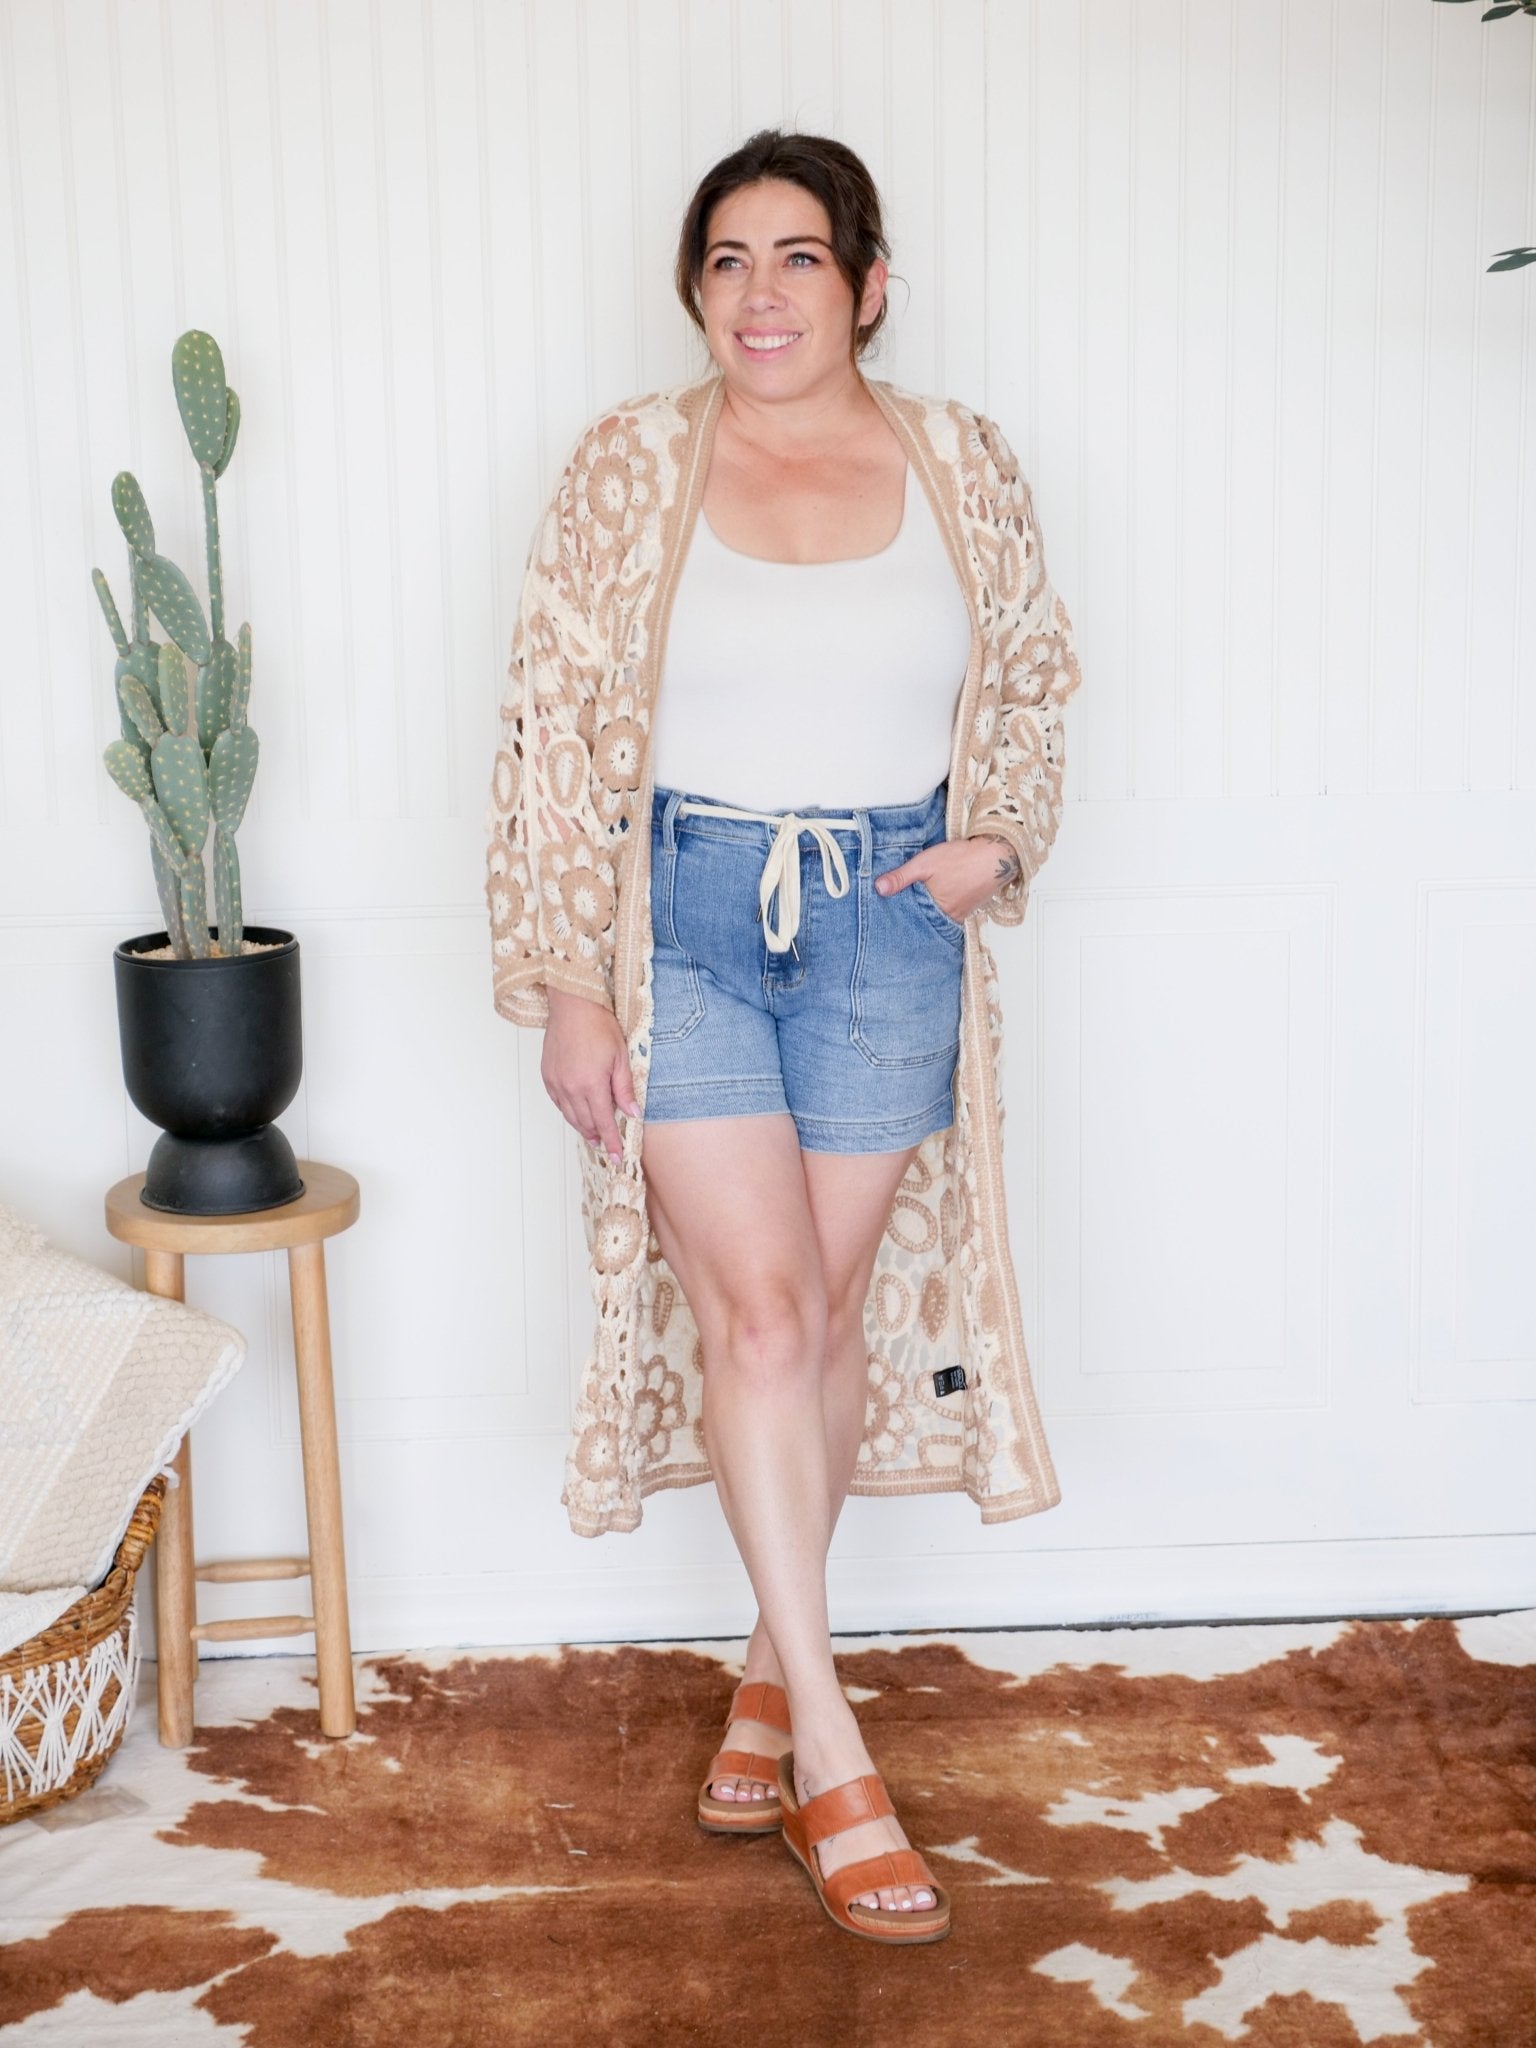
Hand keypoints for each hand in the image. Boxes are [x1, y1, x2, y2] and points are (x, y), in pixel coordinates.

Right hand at [542, 986, 640, 1162]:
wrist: (573, 1006)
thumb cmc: (598, 1025)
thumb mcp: (620, 1057)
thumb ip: (624, 1088)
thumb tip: (632, 1113)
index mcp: (591, 1084)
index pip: (603, 1123)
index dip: (612, 1142)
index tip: (617, 1158)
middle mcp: (570, 1087)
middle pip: (585, 1123)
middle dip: (598, 1138)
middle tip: (608, 1147)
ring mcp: (556, 1083)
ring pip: (570, 1116)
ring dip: (583, 1128)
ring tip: (594, 1136)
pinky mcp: (548, 1076)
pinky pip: (559, 1104)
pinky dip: (569, 1113)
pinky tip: (577, 1114)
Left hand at [873, 833, 1021, 922]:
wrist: (995, 855)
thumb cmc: (961, 859)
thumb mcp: (925, 864)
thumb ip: (901, 877)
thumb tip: (879, 888)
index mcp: (936, 910)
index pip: (911, 920)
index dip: (900, 916)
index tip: (888, 913)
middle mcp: (950, 917)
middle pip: (925, 920)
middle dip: (913, 915)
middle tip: (899, 909)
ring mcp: (961, 913)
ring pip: (938, 916)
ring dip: (928, 910)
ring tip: (916, 902)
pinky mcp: (969, 906)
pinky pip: (950, 911)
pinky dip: (942, 906)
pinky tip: (936, 897)